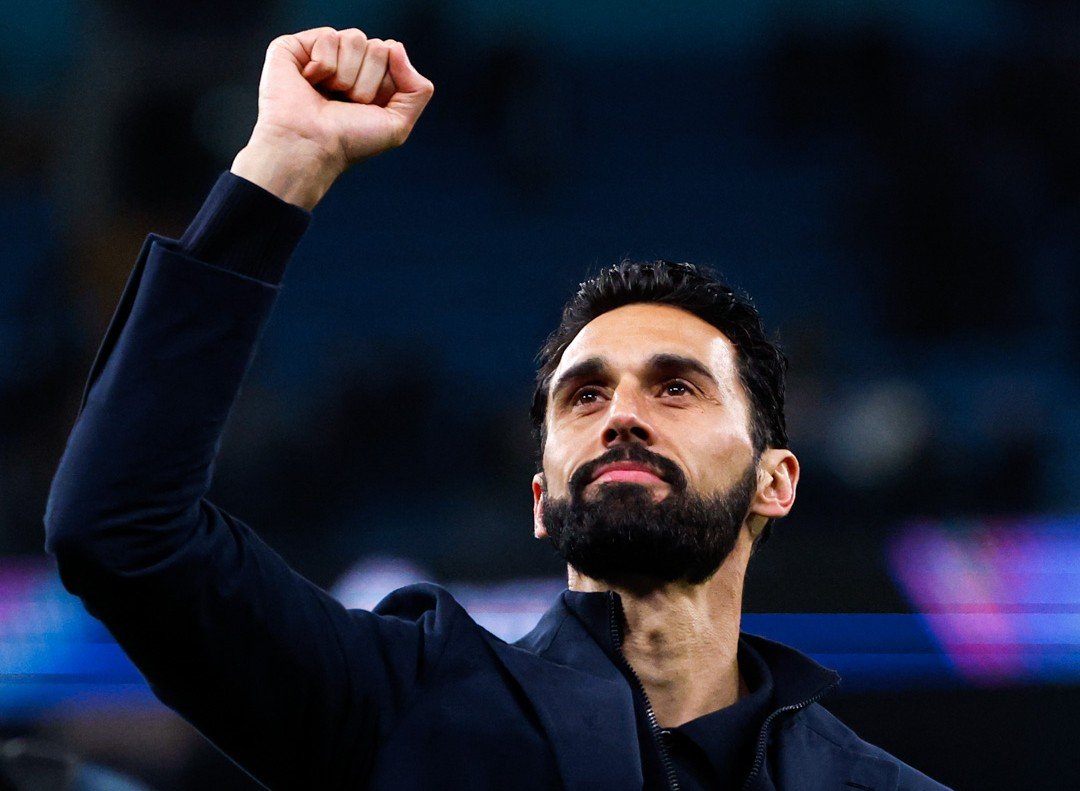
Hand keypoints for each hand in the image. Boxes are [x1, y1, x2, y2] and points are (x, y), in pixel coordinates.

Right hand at [231, 27, 434, 208]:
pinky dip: (324, 65)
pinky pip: (329, 36)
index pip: (392, 54)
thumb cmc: (349, 141)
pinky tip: (310, 82)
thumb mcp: (398, 124)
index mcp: (370, 79)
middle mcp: (347, 64)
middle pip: (377, 46)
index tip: (367, 107)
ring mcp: (322, 54)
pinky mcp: (296, 47)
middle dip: (367, 81)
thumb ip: (418, 89)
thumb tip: (396, 46)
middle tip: (346, 103)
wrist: (312, 146)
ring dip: (346, 75)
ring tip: (329, 95)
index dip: (385, 83)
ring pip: (355, 38)